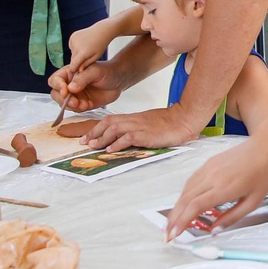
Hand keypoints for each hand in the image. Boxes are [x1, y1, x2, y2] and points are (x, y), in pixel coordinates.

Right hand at [48, 60, 121, 111]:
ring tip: (86, 104)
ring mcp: (74, 95)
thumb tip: (70, 88)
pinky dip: (80, 109)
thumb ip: (83, 78)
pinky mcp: (81, 103)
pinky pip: (75, 109)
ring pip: (64, 104)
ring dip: (73, 106)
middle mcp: (69, 84)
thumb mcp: (95, 71)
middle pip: (56, 94)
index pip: (55, 80)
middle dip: (64, 100)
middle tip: (75, 102)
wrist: (119, 81)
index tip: (66, 91)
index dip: (58, 86)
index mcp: (69, 73)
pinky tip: (89, 104)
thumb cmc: (107, 71)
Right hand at [64, 24, 110, 78]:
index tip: (75, 72)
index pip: (73, 65)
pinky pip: (72, 46)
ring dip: (77, 54)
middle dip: (77, 61)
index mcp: (83, 52)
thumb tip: (78, 70)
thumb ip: (86, 64)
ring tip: (86, 49)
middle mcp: (77, 45)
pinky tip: (83, 44)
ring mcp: (73, 40)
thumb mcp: (96, 57)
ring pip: (72, 52)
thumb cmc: (101, 45)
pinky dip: (76, 47)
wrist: (102, 31)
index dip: (74, 69)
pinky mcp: (72, 36)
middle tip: (85, 59)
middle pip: (73, 59)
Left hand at [83, 105, 201, 150]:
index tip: (87, 136)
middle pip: (108, 122)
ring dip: (102, 138)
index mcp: (133, 118)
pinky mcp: (145, 134)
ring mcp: (139, 127)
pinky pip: (128, 138)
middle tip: (84, 142)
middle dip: (94, 132)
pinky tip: (111, 150)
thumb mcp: (148, 124)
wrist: (183, 119)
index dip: (96, 128)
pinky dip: (117, 144)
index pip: (110, 120)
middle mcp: (133, 120)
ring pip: (114, 129)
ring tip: (94, 146)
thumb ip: (137, 128)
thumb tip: (125, 139)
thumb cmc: (169, 123)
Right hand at [165, 135, 267, 239]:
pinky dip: (184, 194)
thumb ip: (232, 217)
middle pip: (185, 199)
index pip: (195, 206)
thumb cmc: (263, 174)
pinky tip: (183, 204)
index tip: (174, 234)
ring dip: (176, 207)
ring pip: (185, 190)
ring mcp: (208, 168)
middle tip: (168, 234)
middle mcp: (212, 177)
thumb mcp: (253, 202)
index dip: (181, 221)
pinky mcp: (208, 163)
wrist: (265, 147)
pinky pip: (191, 181)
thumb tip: (214, 230)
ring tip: (172, 222)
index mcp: (224, 188)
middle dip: (173, 218)